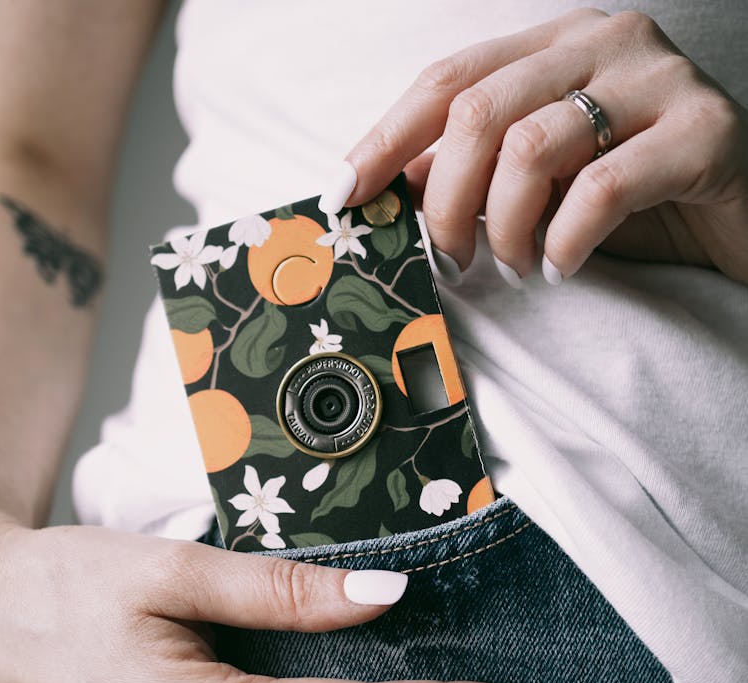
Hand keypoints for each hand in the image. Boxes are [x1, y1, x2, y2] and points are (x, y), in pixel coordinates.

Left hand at [337, 7, 747, 284]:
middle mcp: (604, 43)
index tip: (345, 197)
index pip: (448, 80)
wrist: (741, 218)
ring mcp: (659, 79)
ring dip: (508, 229)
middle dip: (446, 202)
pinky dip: (567, 242)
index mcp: (556, 46)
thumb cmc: (633, 203)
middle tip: (453, 258)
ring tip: (521, 268)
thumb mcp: (541, 184)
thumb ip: (475, 173)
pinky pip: (602, 188)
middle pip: (479, 113)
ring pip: (533, 147)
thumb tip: (387, 191)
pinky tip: (566, 268)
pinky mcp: (703, 131)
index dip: (386, 139)